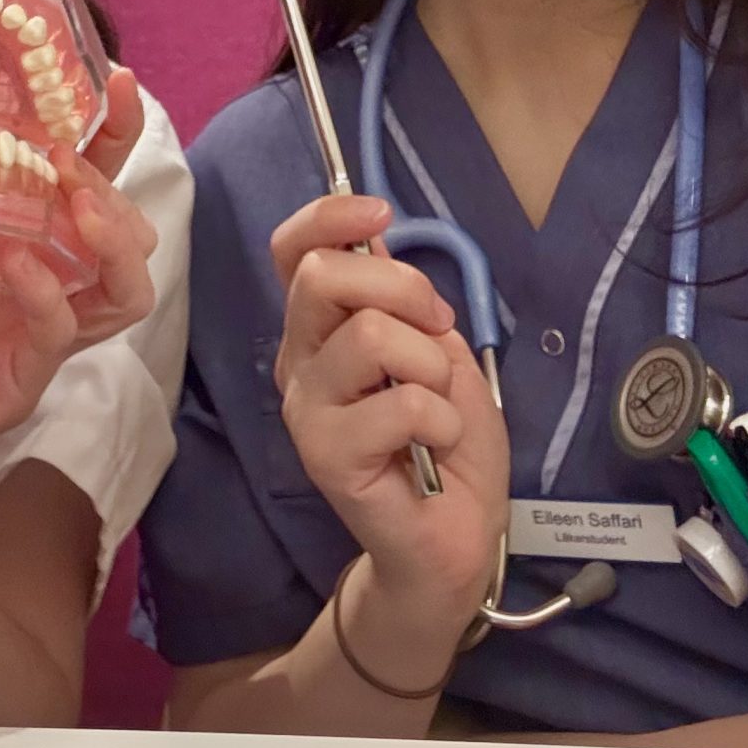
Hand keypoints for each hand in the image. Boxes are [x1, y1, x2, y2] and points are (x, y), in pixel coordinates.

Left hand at [0, 63, 160, 523]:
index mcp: (3, 234)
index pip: (83, 177)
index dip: (112, 133)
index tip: (116, 83)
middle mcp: (30, 281)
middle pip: (120, 229)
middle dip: (112, 181)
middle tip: (68, 155)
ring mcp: (26, 334)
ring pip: (120, 290)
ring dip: (111, 241)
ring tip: (75, 204)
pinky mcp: (10, 384)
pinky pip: (56, 340)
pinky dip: (48, 301)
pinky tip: (20, 269)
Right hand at [270, 195, 507, 632]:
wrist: (453, 537)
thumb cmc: (446, 444)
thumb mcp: (440, 353)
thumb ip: (407, 305)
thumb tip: (382, 245)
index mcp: (323, 331)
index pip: (294, 251)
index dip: (328, 215)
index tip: (380, 210)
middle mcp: (302, 364)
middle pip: (324, 276)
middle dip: (402, 287)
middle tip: (436, 329)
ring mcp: (309, 412)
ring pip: (369, 336)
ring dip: (431, 366)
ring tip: (438, 406)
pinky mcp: (327, 457)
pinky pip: (401, 404)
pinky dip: (441, 420)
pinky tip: (436, 448)